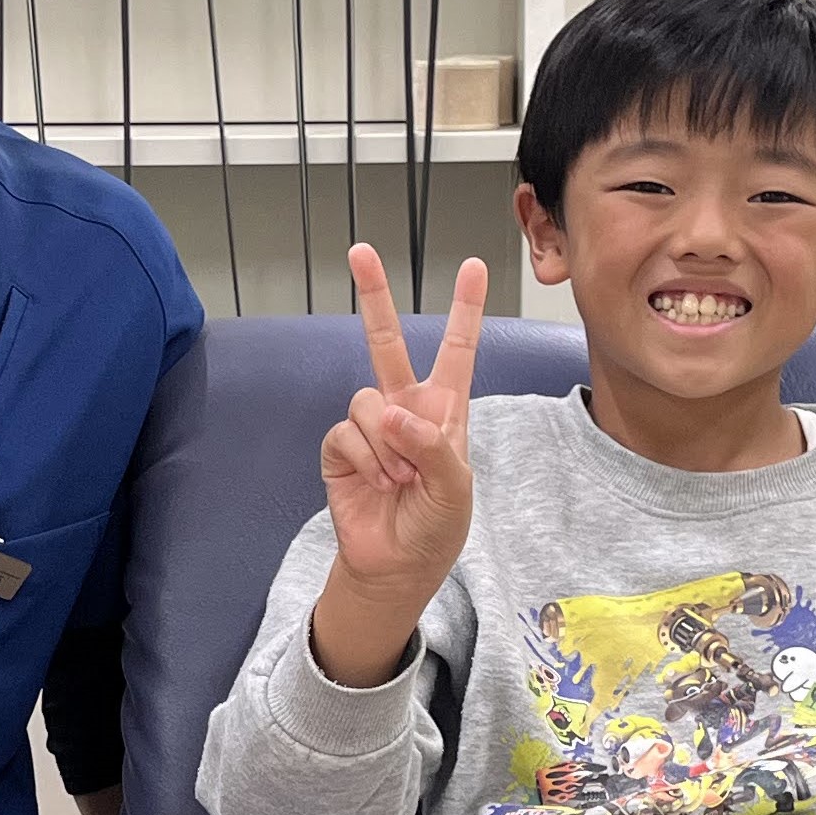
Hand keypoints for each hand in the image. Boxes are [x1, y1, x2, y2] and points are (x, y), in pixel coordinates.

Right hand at [310, 246, 487, 682]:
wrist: (395, 564)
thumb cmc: (436, 526)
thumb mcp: (455, 487)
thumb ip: (432, 445)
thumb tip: (393, 413)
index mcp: (445, 410)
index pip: (457, 351)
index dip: (465, 309)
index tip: (474, 266)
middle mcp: (405, 408)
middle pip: (386, 342)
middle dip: (374, 296)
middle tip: (360, 250)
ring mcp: (371, 427)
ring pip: (367, 401)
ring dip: (386, 445)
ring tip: (399, 479)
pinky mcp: (341, 448)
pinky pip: (346, 433)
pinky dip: (364, 460)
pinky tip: (376, 482)